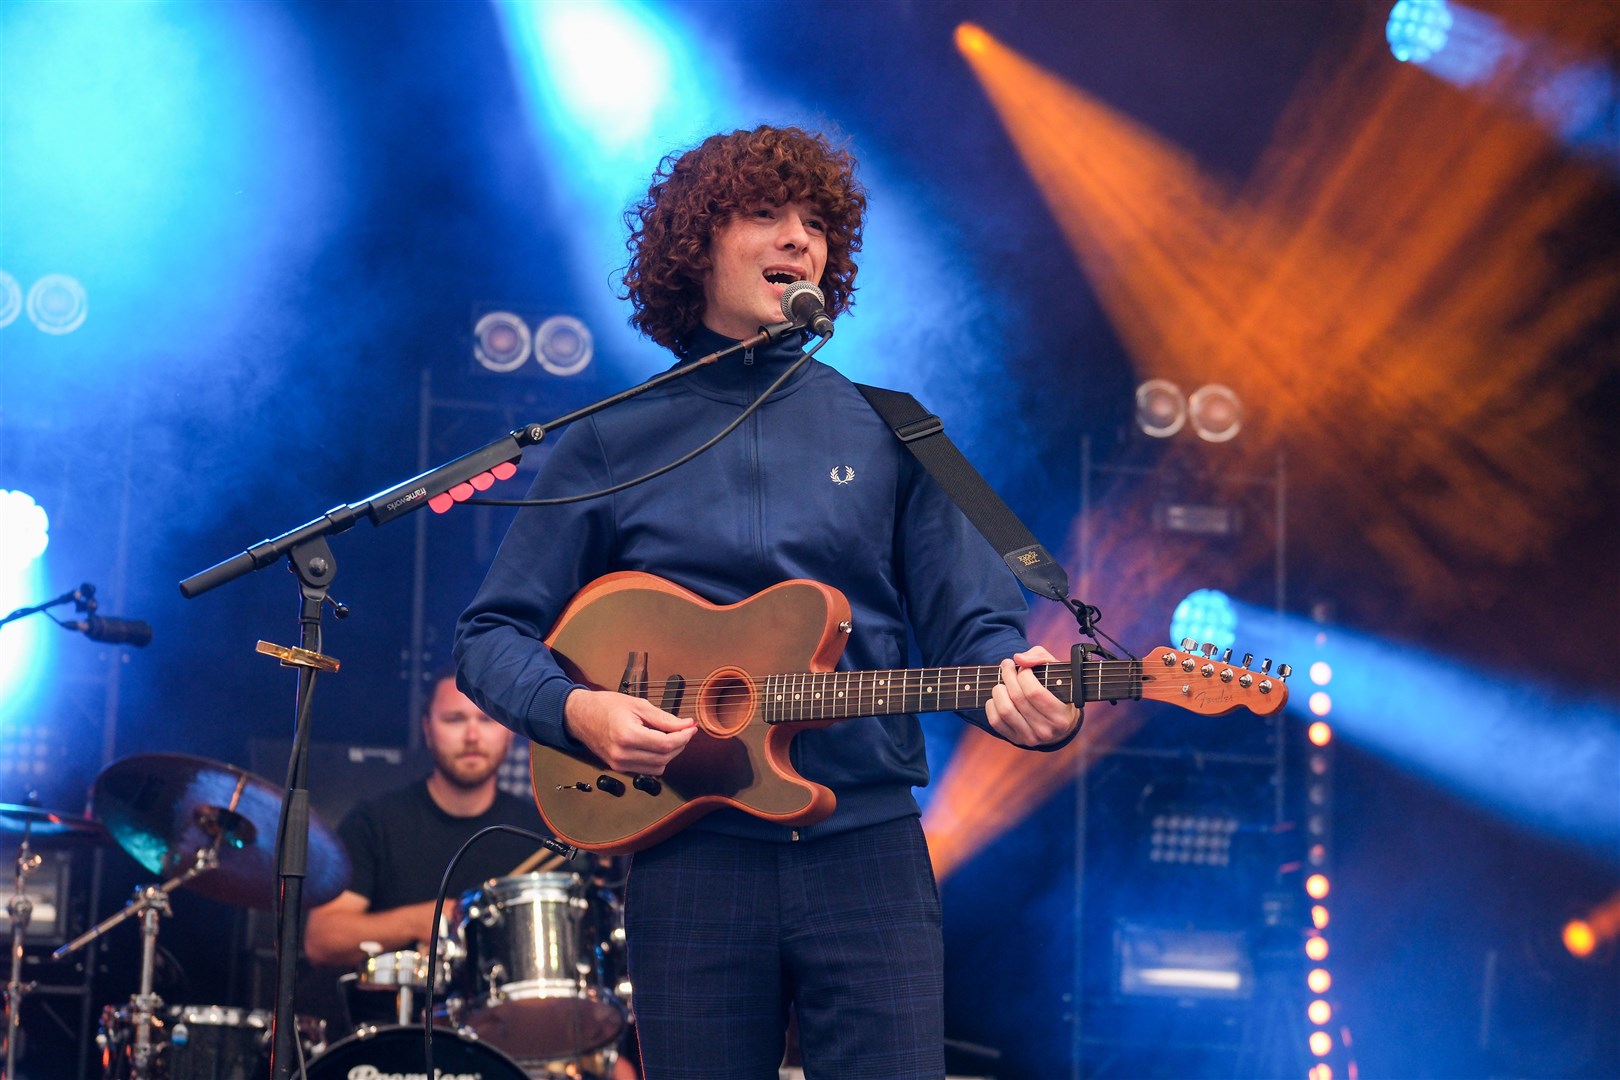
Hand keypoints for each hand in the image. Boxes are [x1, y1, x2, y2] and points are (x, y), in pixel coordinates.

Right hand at [564, 688, 695, 773]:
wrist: (580, 715)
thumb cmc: (606, 706)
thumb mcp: (638, 705)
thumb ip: (664, 718)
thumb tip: (686, 725)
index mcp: (627, 736)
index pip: (665, 744)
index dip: (683, 737)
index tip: (691, 727)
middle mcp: (622, 754)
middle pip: (664, 757)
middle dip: (680, 744)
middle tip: (685, 729)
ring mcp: (619, 764)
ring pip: (658, 768)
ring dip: (669, 754)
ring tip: (670, 736)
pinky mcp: (618, 768)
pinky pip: (646, 769)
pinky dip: (657, 759)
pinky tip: (657, 744)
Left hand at [984, 645, 1080, 747]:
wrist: (1057, 721)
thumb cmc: (1056, 690)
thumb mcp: (1056, 670)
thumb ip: (1040, 657)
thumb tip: (1019, 659)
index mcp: (1061, 716)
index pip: (1034, 692)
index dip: (1024, 674)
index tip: (1024, 667)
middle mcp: (1046, 730)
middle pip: (1017, 698)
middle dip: (1008, 676)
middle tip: (1007, 666)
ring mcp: (1030, 738)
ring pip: (1005, 710)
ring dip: (998, 690)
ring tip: (1002, 682)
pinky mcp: (1015, 739)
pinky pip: (995, 721)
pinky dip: (991, 705)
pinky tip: (999, 696)